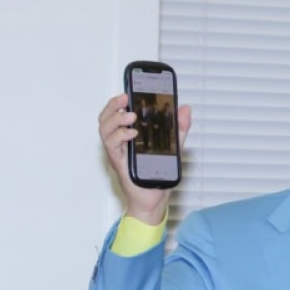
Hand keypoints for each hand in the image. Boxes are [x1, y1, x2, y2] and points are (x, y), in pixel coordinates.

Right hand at [98, 93, 191, 224]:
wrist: (155, 199)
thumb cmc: (158, 173)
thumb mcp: (173, 145)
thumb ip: (178, 127)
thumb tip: (184, 108)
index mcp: (128, 136)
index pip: (116, 114)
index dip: (118, 101)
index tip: (128, 91)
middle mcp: (119, 143)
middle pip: (105, 119)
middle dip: (112, 105)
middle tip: (125, 98)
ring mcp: (117, 152)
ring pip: (104, 130)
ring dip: (115, 119)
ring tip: (131, 116)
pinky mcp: (119, 162)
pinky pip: (112, 146)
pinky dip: (120, 136)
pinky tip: (132, 133)